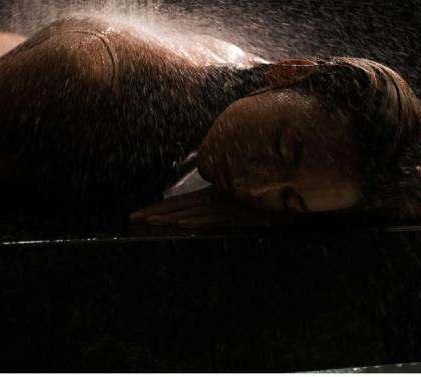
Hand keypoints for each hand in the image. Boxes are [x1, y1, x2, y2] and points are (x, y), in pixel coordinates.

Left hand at [129, 186, 282, 227]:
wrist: (288, 194)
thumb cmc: (262, 197)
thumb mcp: (237, 198)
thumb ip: (220, 202)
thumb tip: (200, 212)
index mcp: (210, 195)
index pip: (178, 202)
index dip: (158, 207)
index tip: (138, 214)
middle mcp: (212, 199)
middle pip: (177, 206)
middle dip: (153, 212)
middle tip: (131, 218)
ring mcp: (222, 207)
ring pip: (190, 213)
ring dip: (168, 218)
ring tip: (149, 222)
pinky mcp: (235, 215)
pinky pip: (212, 219)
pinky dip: (196, 222)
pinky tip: (181, 225)